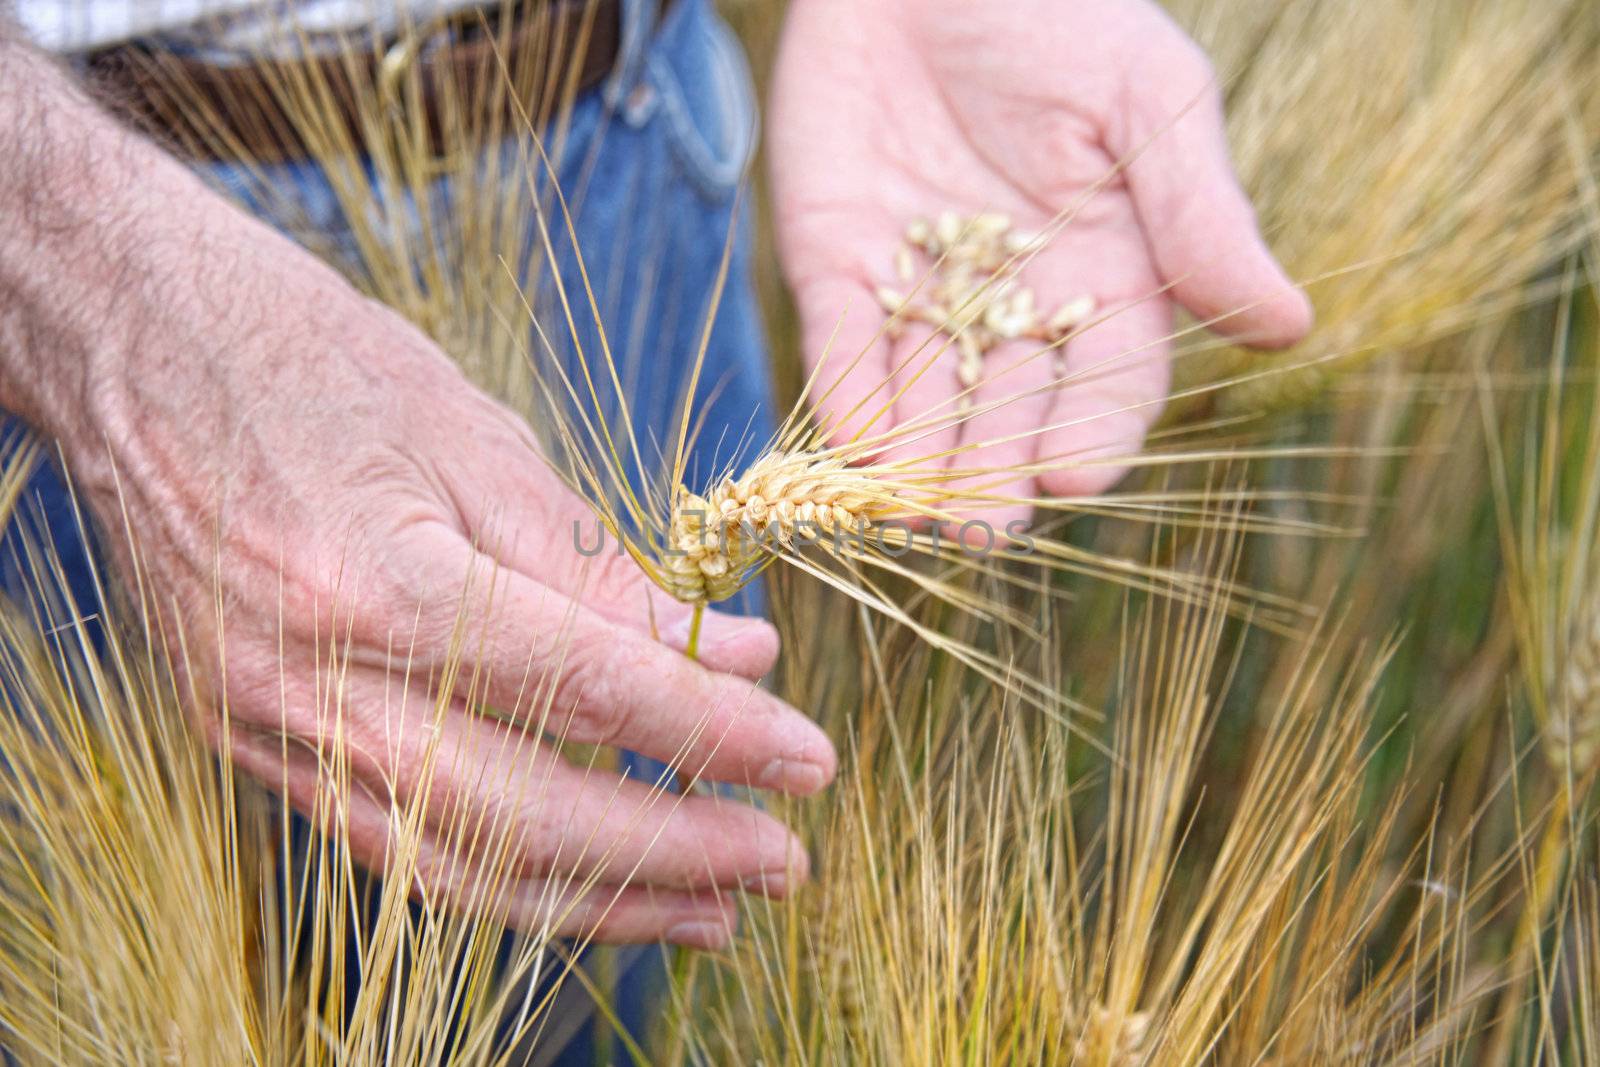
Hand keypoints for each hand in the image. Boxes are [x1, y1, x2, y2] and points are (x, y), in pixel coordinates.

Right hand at [0, 40, 833, 948]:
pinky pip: (396, 846)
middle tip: (782, 861)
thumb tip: (731, 652)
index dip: (712, 736)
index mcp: (379, 583)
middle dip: (669, 852)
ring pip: (455, 867)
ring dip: (599, 900)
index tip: (808, 762)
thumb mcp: (477, 436)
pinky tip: (593, 877)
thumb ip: (600, 568)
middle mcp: (311, 684)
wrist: (137, 351)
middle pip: (522, 816)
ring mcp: (267, 731)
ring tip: (712, 909)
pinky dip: (508, 875)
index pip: (586, 691)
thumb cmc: (313, 363)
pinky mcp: (252, 746)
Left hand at [770, 0, 1311, 523]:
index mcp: (1107, 279)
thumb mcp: (1149, 101)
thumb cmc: (1062, 13)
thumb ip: (1201, 215)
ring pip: (922, 400)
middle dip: (994, 474)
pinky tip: (847, 442)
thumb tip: (1289, 326)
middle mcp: (1014, 308)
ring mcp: (921, 292)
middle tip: (977, 526)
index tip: (1071, 482)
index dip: (1091, 438)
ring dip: (914, 460)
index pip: (1108, 386)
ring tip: (908, 512)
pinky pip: (840, 345)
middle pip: (1010, 415)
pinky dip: (843, 395)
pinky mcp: (836, 266)